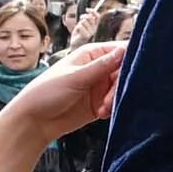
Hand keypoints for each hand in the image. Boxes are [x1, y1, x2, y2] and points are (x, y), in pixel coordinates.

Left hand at [0, 40, 124, 137]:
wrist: (35, 121)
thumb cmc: (47, 92)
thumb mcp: (75, 77)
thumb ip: (101, 66)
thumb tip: (124, 50)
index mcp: (91, 54)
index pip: (120, 49)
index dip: (130, 57)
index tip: (137, 69)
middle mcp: (98, 68)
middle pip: (124, 71)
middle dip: (121, 85)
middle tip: (110, 98)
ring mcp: (100, 87)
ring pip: (122, 89)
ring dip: (116, 99)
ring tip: (103, 108)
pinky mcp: (100, 104)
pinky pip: (116, 104)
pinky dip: (113, 108)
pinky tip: (101, 113)